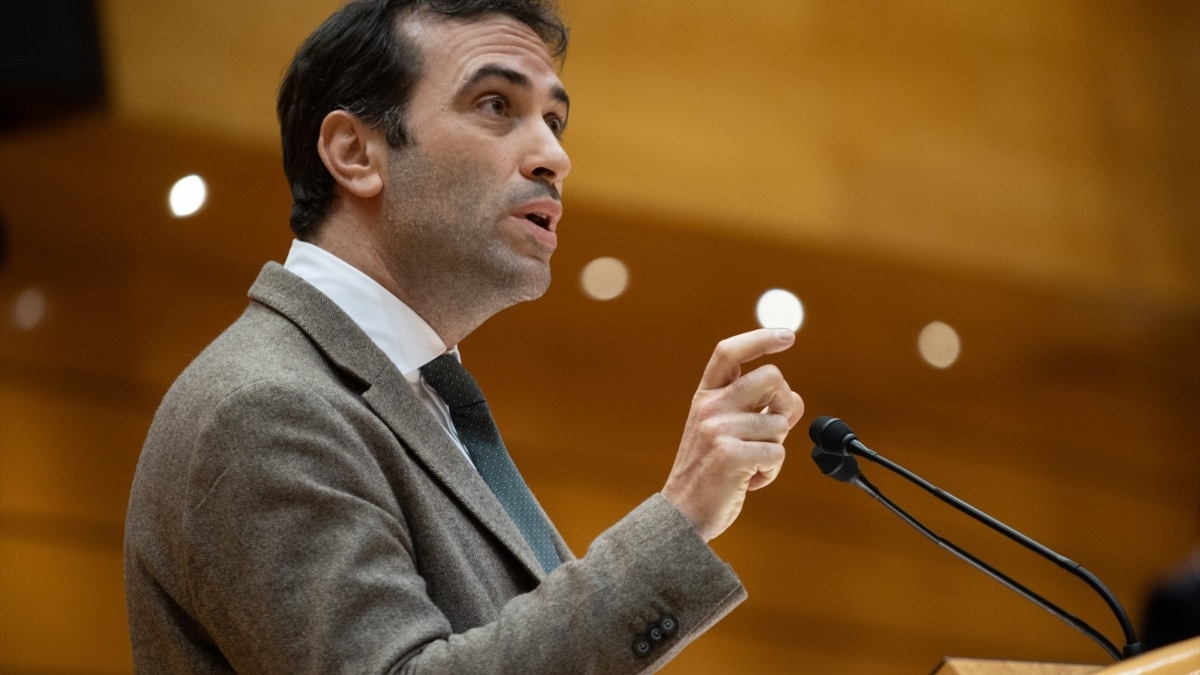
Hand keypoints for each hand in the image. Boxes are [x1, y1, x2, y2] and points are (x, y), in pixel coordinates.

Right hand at [661, 328, 803, 541]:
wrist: (682, 514)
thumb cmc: (709, 473)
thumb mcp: (723, 432)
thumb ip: (754, 412)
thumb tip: (794, 400)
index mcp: (705, 397)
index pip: (729, 352)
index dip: (759, 338)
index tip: (786, 336)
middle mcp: (710, 407)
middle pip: (771, 378)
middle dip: (784, 402)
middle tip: (773, 427)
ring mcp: (718, 430)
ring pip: (780, 423)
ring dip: (774, 448)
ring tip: (750, 464)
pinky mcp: (731, 455)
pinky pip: (777, 453)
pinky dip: (771, 471)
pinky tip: (750, 480)